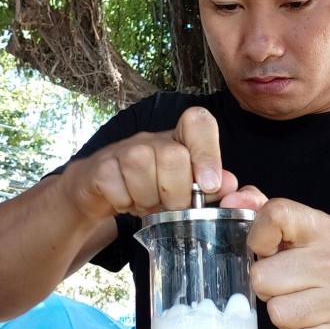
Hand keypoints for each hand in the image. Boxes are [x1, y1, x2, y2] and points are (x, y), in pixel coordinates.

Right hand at [63, 107, 238, 220]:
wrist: (104, 192)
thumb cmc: (153, 189)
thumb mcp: (187, 191)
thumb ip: (214, 188)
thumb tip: (228, 183)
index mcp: (180, 140)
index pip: (198, 122)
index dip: (207, 153)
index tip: (209, 185)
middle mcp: (153, 138)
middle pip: (173, 157)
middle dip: (175, 193)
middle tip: (171, 206)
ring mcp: (124, 149)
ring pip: (142, 167)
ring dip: (148, 198)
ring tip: (148, 204)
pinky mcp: (101, 166)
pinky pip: (116, 185)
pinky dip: (124, 202)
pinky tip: (127, 201)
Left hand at [231, 190, 329, 328]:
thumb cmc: (313, 273)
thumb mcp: (293, 238)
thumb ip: (260, 213)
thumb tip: (234, 199)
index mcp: (323, 229)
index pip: (274, 214)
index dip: (257, 237)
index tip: (265, 251)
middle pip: (262, 276)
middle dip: (267, 288)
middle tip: (287, 288)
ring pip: (277, 312)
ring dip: (282, 315)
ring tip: (300, 308)